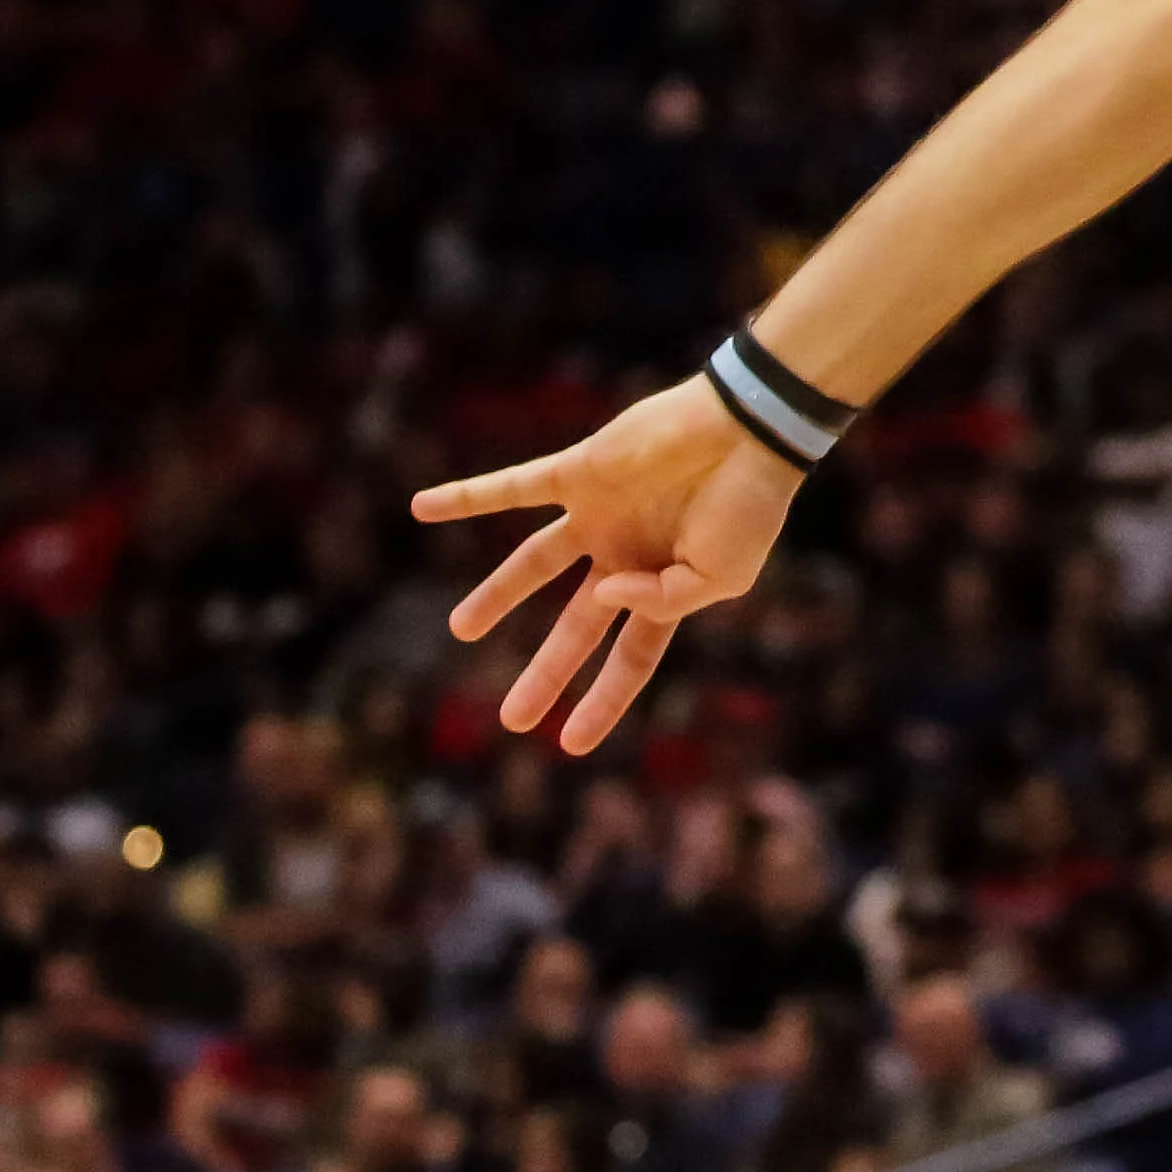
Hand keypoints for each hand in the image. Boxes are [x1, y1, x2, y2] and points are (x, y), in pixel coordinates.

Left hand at [412, 377, 801, 753]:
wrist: (749, 426)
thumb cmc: (749, 505)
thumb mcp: (722, 577)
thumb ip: (661, 602)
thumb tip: (603, 597)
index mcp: (668, 587)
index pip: (631, 658)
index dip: (603, 701)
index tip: (570, 744)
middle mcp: (627, 555)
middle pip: (577, 626)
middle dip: (547, 673)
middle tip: (512, 719)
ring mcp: (601, 514)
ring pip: (534, 564)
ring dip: (495, 596)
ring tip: (459, 630)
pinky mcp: (581, 471)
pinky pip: (515, 486)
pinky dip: (468, 496)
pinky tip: (422, 507)